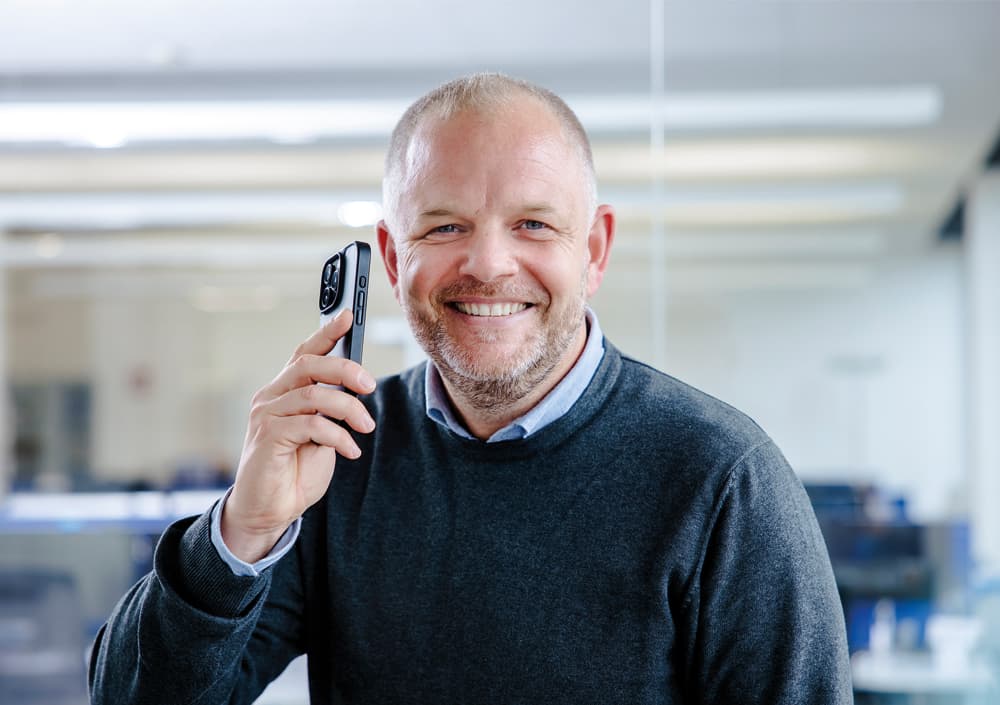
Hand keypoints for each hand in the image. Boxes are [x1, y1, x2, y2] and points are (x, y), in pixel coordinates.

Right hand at [222, 309, 376, 562]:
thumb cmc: (295, 469)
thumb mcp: (321, 433)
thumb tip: (357, 385)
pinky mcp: (267, 436)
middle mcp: (271, 396)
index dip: (325, 332)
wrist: (269, 510)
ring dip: (348, 409)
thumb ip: (331, 408)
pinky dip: (338, 435)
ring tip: (365, 427)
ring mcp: (266, 415)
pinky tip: (350, 450)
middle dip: (345, 369)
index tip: (349, 315)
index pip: (304, 352)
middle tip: (369, 386)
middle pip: (309, 365)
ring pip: (314, 393)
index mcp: (284, 390)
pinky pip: (311, 424)